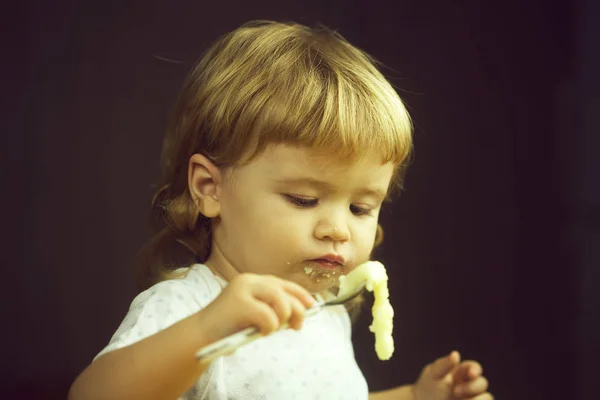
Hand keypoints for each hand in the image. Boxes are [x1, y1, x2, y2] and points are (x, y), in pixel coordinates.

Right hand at [200, 273, 315, 340]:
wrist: (201, 335)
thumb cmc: (229, 327)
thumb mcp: (254, 314)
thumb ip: (273, 309)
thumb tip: (301, 313)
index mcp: (252, 280)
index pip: (283, 284)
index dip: (300, 295)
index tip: (312, 307)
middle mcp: (248, 280)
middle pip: (285, 291)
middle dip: (297, 310)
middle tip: (296, 327)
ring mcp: (243, 289)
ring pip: (280, 301)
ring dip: (282, 319)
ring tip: (273, 330)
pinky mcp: (239, 303)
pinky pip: (268, 316)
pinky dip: (269, 328)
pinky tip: (260, 332)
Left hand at [412, 351, 492, 399]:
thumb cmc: (428, 387)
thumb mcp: (432, 375)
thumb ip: (444, 365)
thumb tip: (456, 354)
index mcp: (461, 372)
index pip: (474, 368)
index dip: (475, 369)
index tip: (472, 373)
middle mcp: (469, 385)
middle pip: (482, 383)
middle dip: (472, 387)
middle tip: (455, 392)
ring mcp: (471, 398)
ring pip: (487, 397)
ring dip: (478, 399)